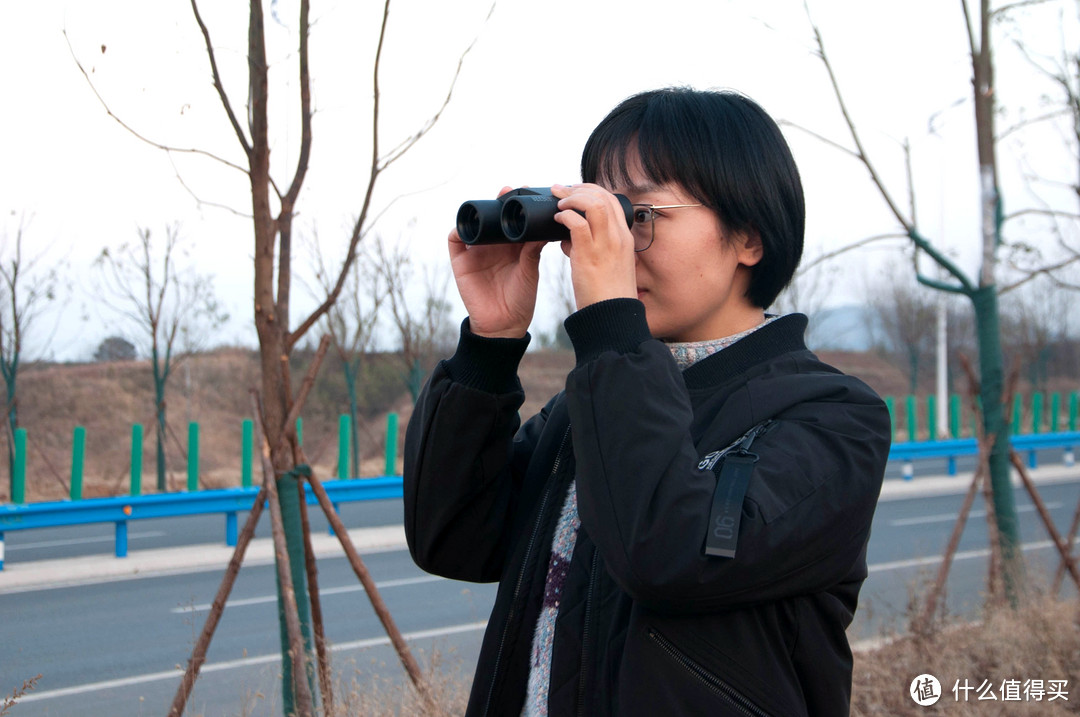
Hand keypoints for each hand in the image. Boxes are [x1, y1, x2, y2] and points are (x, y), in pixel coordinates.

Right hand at [448, 187, 546, 337]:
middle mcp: (494, 245)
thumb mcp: (530, 271)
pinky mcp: (461, 262)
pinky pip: (455, 241)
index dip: (517, 205)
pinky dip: (458, 230)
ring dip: (478, 211)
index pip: (512, 219)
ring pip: (474, 225)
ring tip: (492, 204)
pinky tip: (467, 225)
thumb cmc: (521, 299)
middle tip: (508, 191)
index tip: (527, 191)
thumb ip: (533, 250)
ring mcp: (476, 252)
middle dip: (498, 202)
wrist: (504, 325)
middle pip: (492, 217)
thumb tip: (542, 228)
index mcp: (513, 246)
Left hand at [552, 184, 636, 309]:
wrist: (612, 317)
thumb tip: (566, 240)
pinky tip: (556, 219)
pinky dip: (565, 216)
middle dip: (579, 188)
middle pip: (602, 197)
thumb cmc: (606, 295)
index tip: (574, 192)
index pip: (611, 201)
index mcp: (624, 238)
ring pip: (594, 204)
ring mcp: (606, 245)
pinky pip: (578, 224)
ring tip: (558, 202)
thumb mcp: (604, 265)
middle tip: (560, 191)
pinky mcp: (590, 256)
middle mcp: (618, 237)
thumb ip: (587, 248)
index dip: (591, 191)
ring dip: (572, 198)